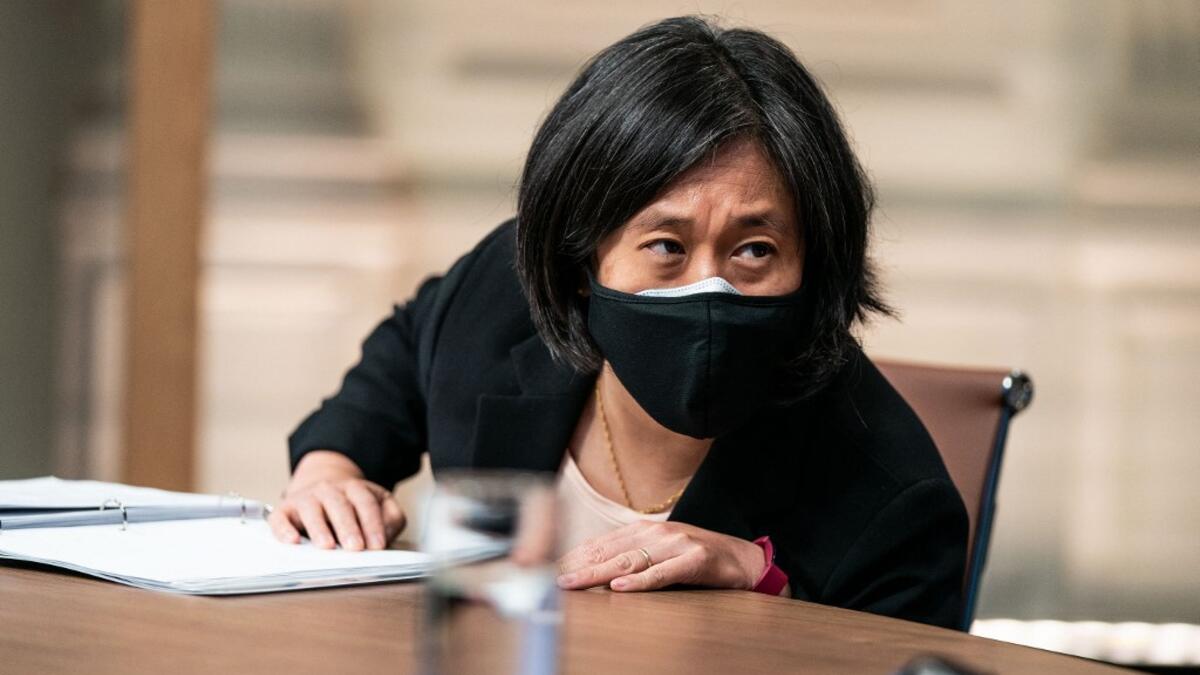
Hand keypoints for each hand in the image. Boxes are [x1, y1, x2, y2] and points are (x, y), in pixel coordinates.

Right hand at [268, 450, 405, 550]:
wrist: (321, 486)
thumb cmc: (353, 504)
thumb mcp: (380, 504)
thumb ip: (391, 518)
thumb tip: (386, 534)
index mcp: (355, 488)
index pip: (366, 504)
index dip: (373, 525)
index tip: (377, 545)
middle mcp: (329, 490)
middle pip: (340, 506)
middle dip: (348, 527)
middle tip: (355, 547)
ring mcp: (306, 498)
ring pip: (311, 510)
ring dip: (319, 528)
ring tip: (327, 545)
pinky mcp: (285, 510)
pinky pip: (281, 518)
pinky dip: (284, 529)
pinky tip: (292, 541)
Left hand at [556, 521, 764, 592]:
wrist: (745, 560)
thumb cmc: (700, 558)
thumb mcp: (663, 552)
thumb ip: (634, 556)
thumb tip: (597, 571)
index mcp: (647, 529)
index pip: (601, 543)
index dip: (574, 555)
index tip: (549, 568)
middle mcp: (658, 532)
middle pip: (609, 551)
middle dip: (576, 564)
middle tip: (549, 579)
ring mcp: (677, 544)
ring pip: (629, 560)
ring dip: (596, 573)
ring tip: (573, 583)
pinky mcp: (695, 560)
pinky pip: (662, 573)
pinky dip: (640, 581)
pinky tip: (619, 587)